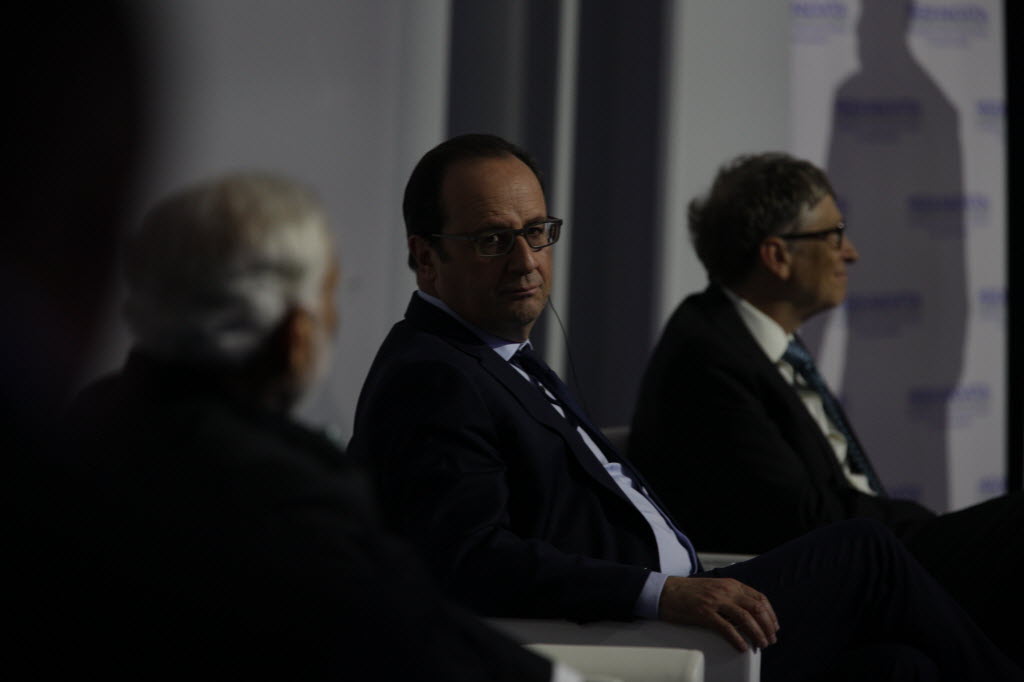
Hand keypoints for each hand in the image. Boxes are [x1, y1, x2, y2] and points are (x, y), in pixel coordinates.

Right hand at [658, 576, 778, 651]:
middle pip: (756, 609)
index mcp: (731, 584)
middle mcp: (726, 590)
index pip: (759, 598)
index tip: (774, 626)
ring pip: (745, 618)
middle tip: (770, 639)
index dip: (770, 614)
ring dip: (757, 634)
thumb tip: (749, 614)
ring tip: (760, 644)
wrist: (666, 591)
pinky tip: (742, 646)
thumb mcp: (716, 588)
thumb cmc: (689, 592)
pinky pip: (726, 628)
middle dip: (767, 626)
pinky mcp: (704, 613)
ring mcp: (715, 601)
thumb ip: (732, 596)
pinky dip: (737, 639)